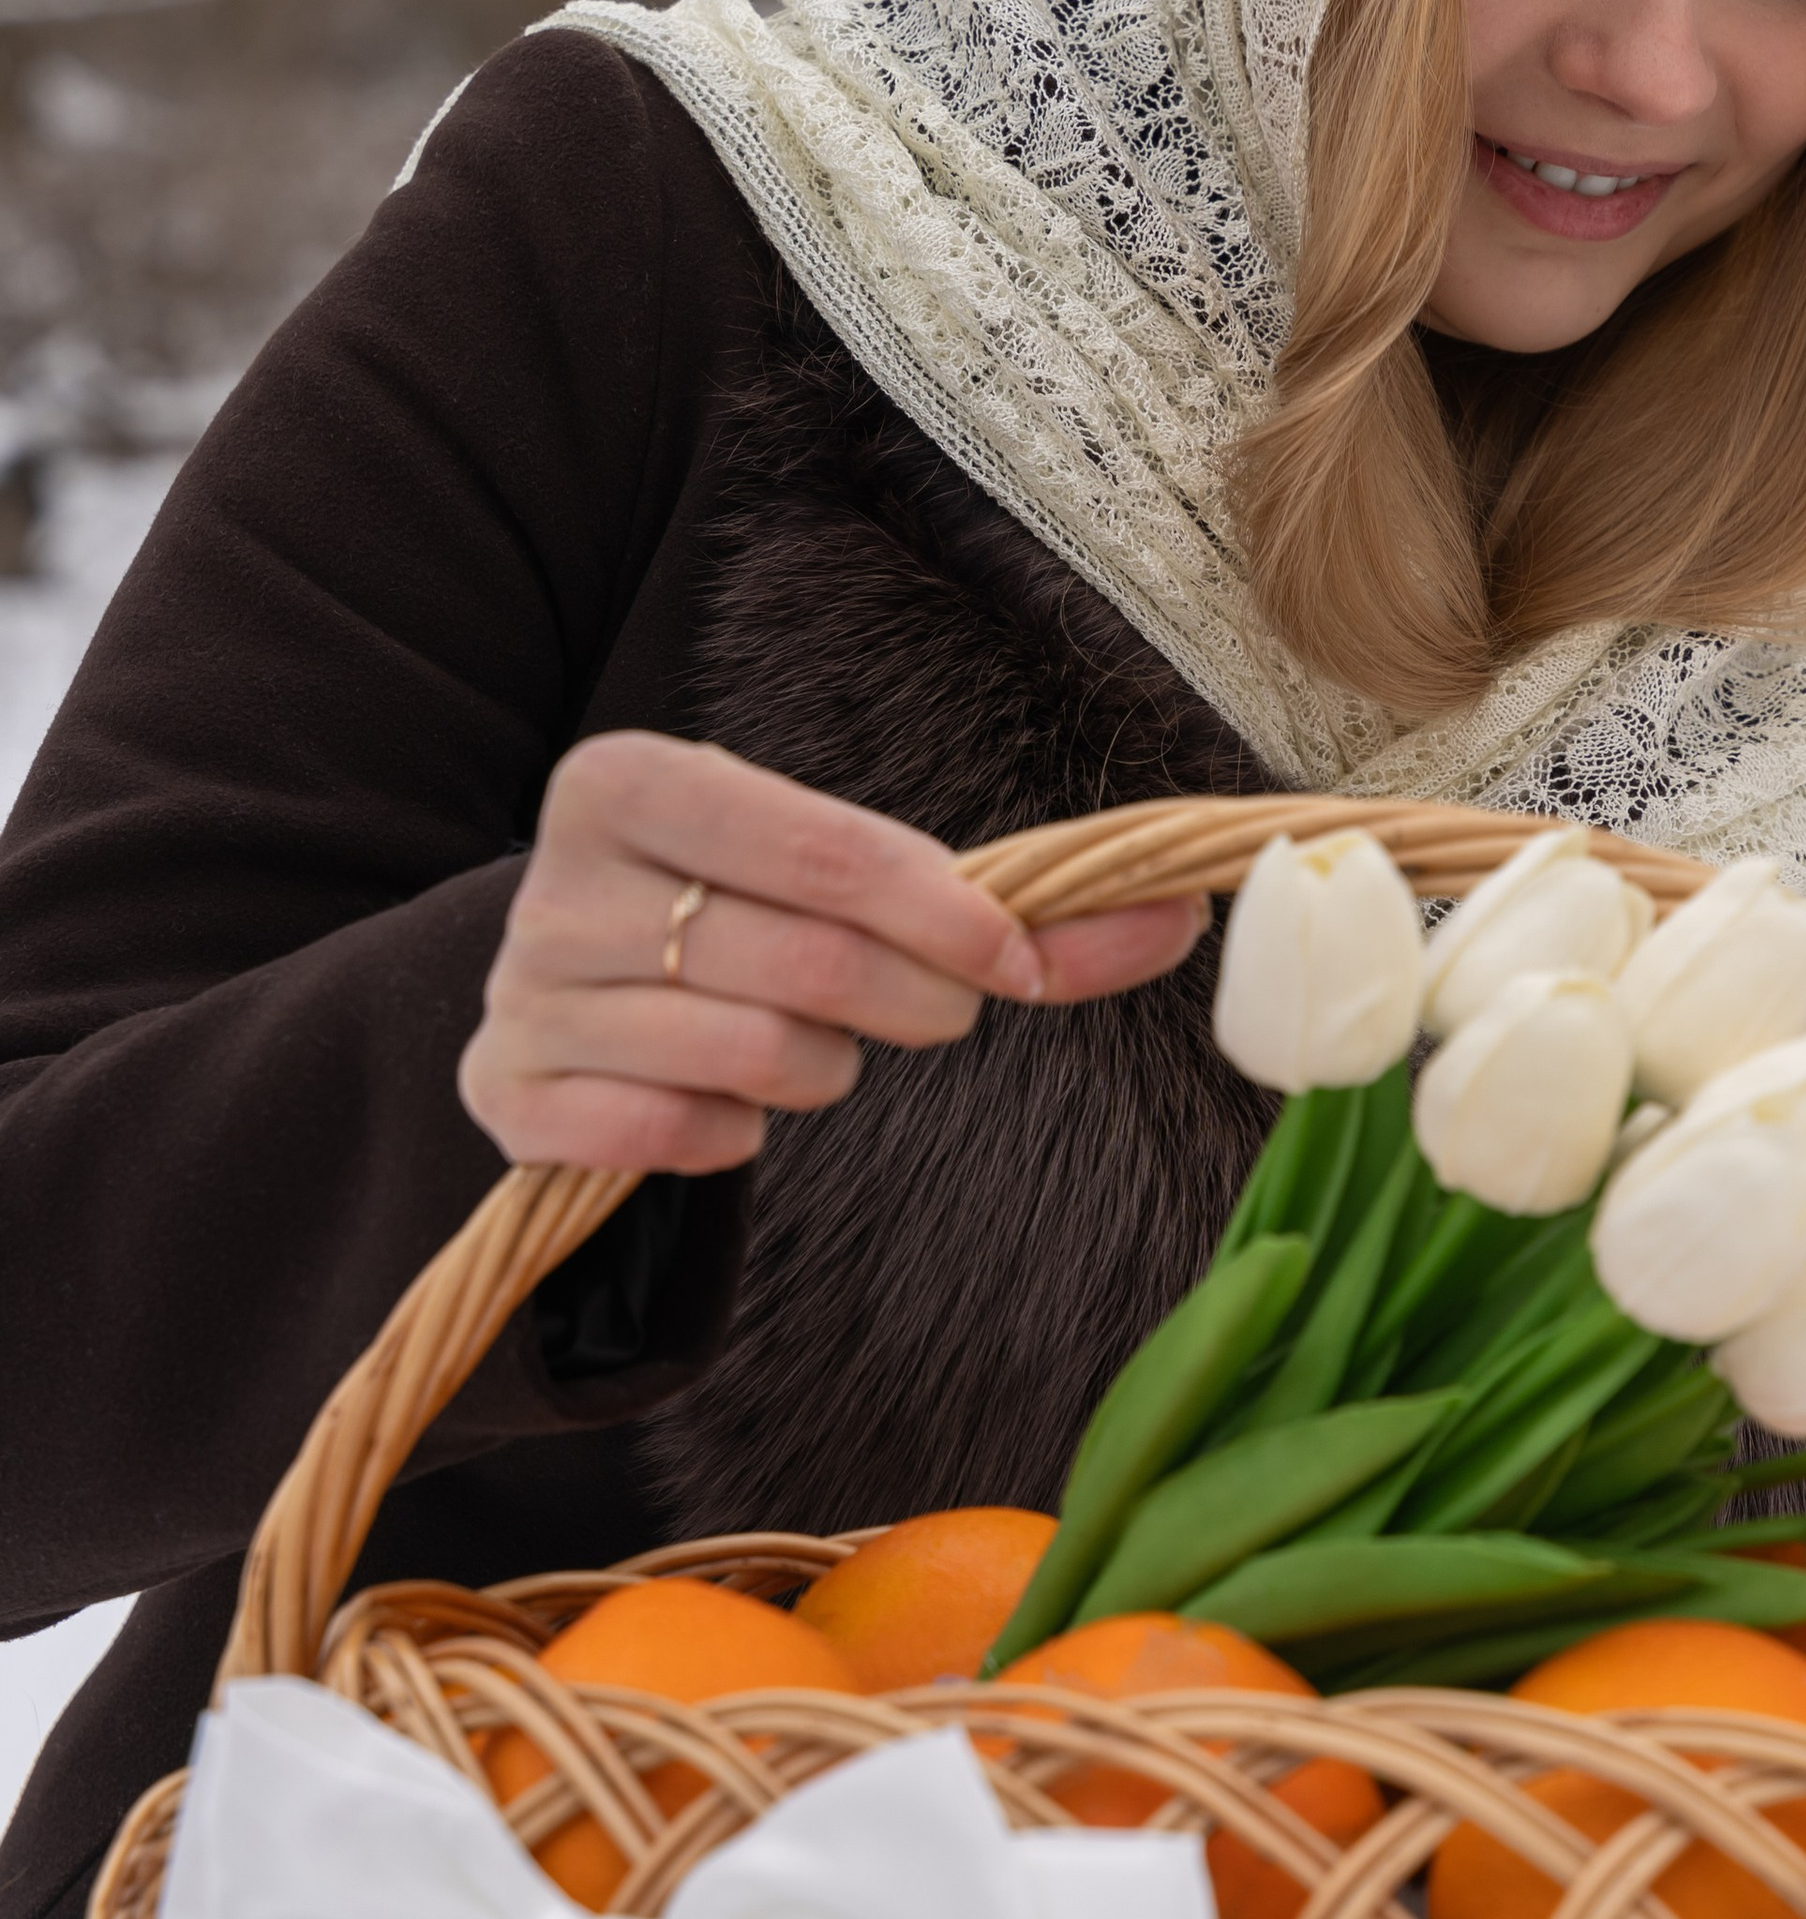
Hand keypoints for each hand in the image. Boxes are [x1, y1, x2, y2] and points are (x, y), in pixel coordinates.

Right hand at [460, 730, 1205, 1173]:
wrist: (576, 1001)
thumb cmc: (742, 920)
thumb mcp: (847, 885)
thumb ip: (1010, 906)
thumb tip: (1186, 914)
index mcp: (631, 779)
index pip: (828, 852)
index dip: (949, 916)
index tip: (1022, 964)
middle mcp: (556, 878)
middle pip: (804, 963)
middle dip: (911, 1002)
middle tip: (938, 1012)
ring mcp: (524, 994)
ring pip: (751, 1057)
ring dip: (822, 1070)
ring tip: (813, 1048)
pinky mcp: (507, 1099)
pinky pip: (672, 1139)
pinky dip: (730, 1136)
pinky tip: (728, 1106)